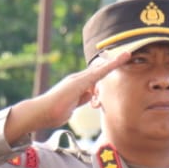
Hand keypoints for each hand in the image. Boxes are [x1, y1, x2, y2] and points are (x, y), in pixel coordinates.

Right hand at [1, 52, 131, 142]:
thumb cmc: (54, 113)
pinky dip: (110, 66)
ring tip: (126, 55)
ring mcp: (78, 80)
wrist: (41, 113)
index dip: (105, 69)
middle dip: (113, 62)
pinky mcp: (80, 82)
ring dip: (115, 61)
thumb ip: (81, 100)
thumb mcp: (72, 107)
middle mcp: (78, 79)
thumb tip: (91, 96)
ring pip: (100, 69)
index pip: (94, 76)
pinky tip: (121, 59)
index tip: (115, 63)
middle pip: (98, 70)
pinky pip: (99, 73)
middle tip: (127, 54)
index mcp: (77, 85)